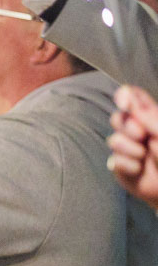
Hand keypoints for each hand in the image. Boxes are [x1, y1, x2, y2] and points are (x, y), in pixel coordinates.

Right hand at [108, 84, 157, 206]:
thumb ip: (151, 119)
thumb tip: (132, 104)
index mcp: (152, 118)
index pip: (135, 98)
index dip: (126, 95)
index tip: (125, 102)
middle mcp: (138, 131)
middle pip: (118, 118)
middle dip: (127, 126)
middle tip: (142, 135)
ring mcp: (128, 149)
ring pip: (113, 140)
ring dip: (130, 148)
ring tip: (144, 156)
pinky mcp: (120, 166)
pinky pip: (115, 160)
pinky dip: (130, 166)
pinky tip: (140, 170)